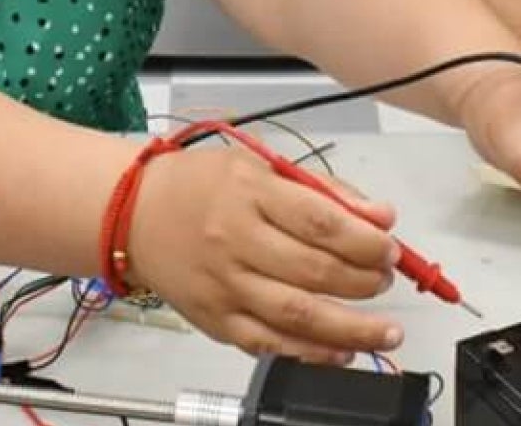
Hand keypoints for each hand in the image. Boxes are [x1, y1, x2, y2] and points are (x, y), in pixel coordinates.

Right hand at [127, 145, 401, 363]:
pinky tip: (342, 352)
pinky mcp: (215, 320)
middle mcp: (235, 241)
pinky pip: (268, 344)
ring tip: (385, 331)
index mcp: (249, 193)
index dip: (365, 241)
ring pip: (296, 315)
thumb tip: (379, 217)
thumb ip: (324, 191)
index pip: (321, 222)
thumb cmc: (200, 186)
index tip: (389, 247)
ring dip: (351, 329)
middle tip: (385, 279)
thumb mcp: (260, 167)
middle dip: (364, 280)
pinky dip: (310, 353)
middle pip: (314, 271)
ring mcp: (224, 286)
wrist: (132, 214)